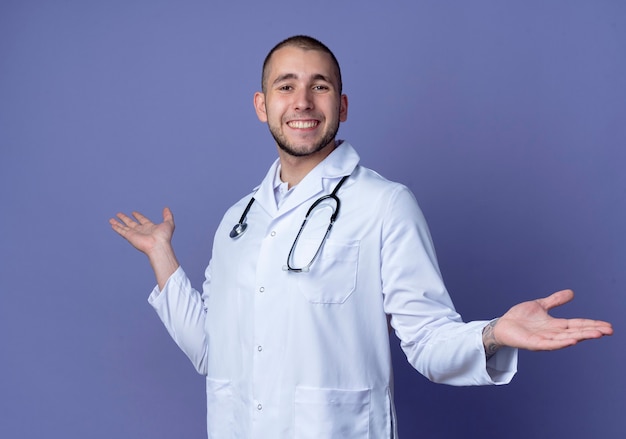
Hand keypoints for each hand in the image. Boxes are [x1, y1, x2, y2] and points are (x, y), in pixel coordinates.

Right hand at [109, 208, 174, 255]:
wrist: (158, 246)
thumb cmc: (164, 237)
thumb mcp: (169, 223)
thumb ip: (168, 215)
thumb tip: (166, 208)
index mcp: (150, 227)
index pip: (142, 220)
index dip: (138, 216)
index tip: (134, 212)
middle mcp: (141, 231)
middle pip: (131, 223)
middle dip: (125, 218)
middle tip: (119, 214)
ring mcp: (135, 234)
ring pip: (124, 227)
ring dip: (118, 223)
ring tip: (111, 219)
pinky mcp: (129, 236)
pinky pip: (121, 231)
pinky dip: (116, 228)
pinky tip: (112, 224)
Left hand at [490, 289, 612, 351]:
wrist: (502, 325)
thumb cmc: (520, 317)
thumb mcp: (540, 305)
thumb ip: (555, 300)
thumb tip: (571, 293)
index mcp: (556, 325)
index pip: (578, 324)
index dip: (592, 324)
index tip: (608, 326)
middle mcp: (553, 333)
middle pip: (576, 332)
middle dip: (592, 331)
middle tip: (609, 330)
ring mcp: (545, 339)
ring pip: (567, 338)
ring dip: (582, 337)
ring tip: (597, 334)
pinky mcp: (535, 344)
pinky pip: (550, 344)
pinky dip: (562, 343)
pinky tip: (572, 340)